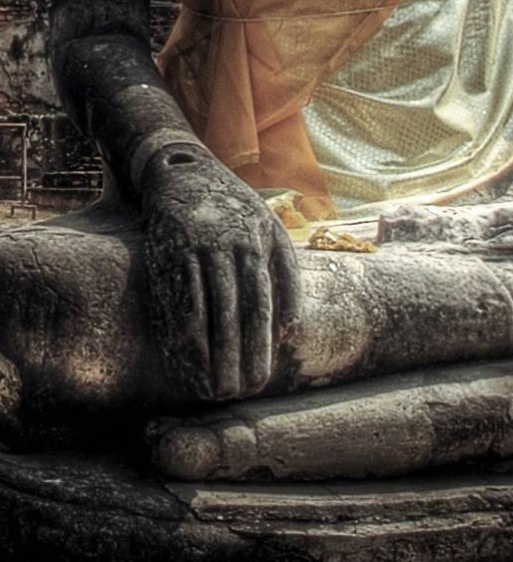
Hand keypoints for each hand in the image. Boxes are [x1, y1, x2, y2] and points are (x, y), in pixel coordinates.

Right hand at [140, 144, 301, 401]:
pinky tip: (185, 355)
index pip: (265, 301)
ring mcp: (202, 245)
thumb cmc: (234, 208)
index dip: (264, 342)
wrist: (185, 170)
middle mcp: (234, 244)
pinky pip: (179, 295)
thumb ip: (285, 272)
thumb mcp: (270, 227)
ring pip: (211, 307)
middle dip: (241, 354)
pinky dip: (183, 328)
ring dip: (213, 351)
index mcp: (262, 241)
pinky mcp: (171, 248)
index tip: (263, 377)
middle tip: (241, 391)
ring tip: (214, 386)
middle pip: (240, 309)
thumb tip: (292, 327)